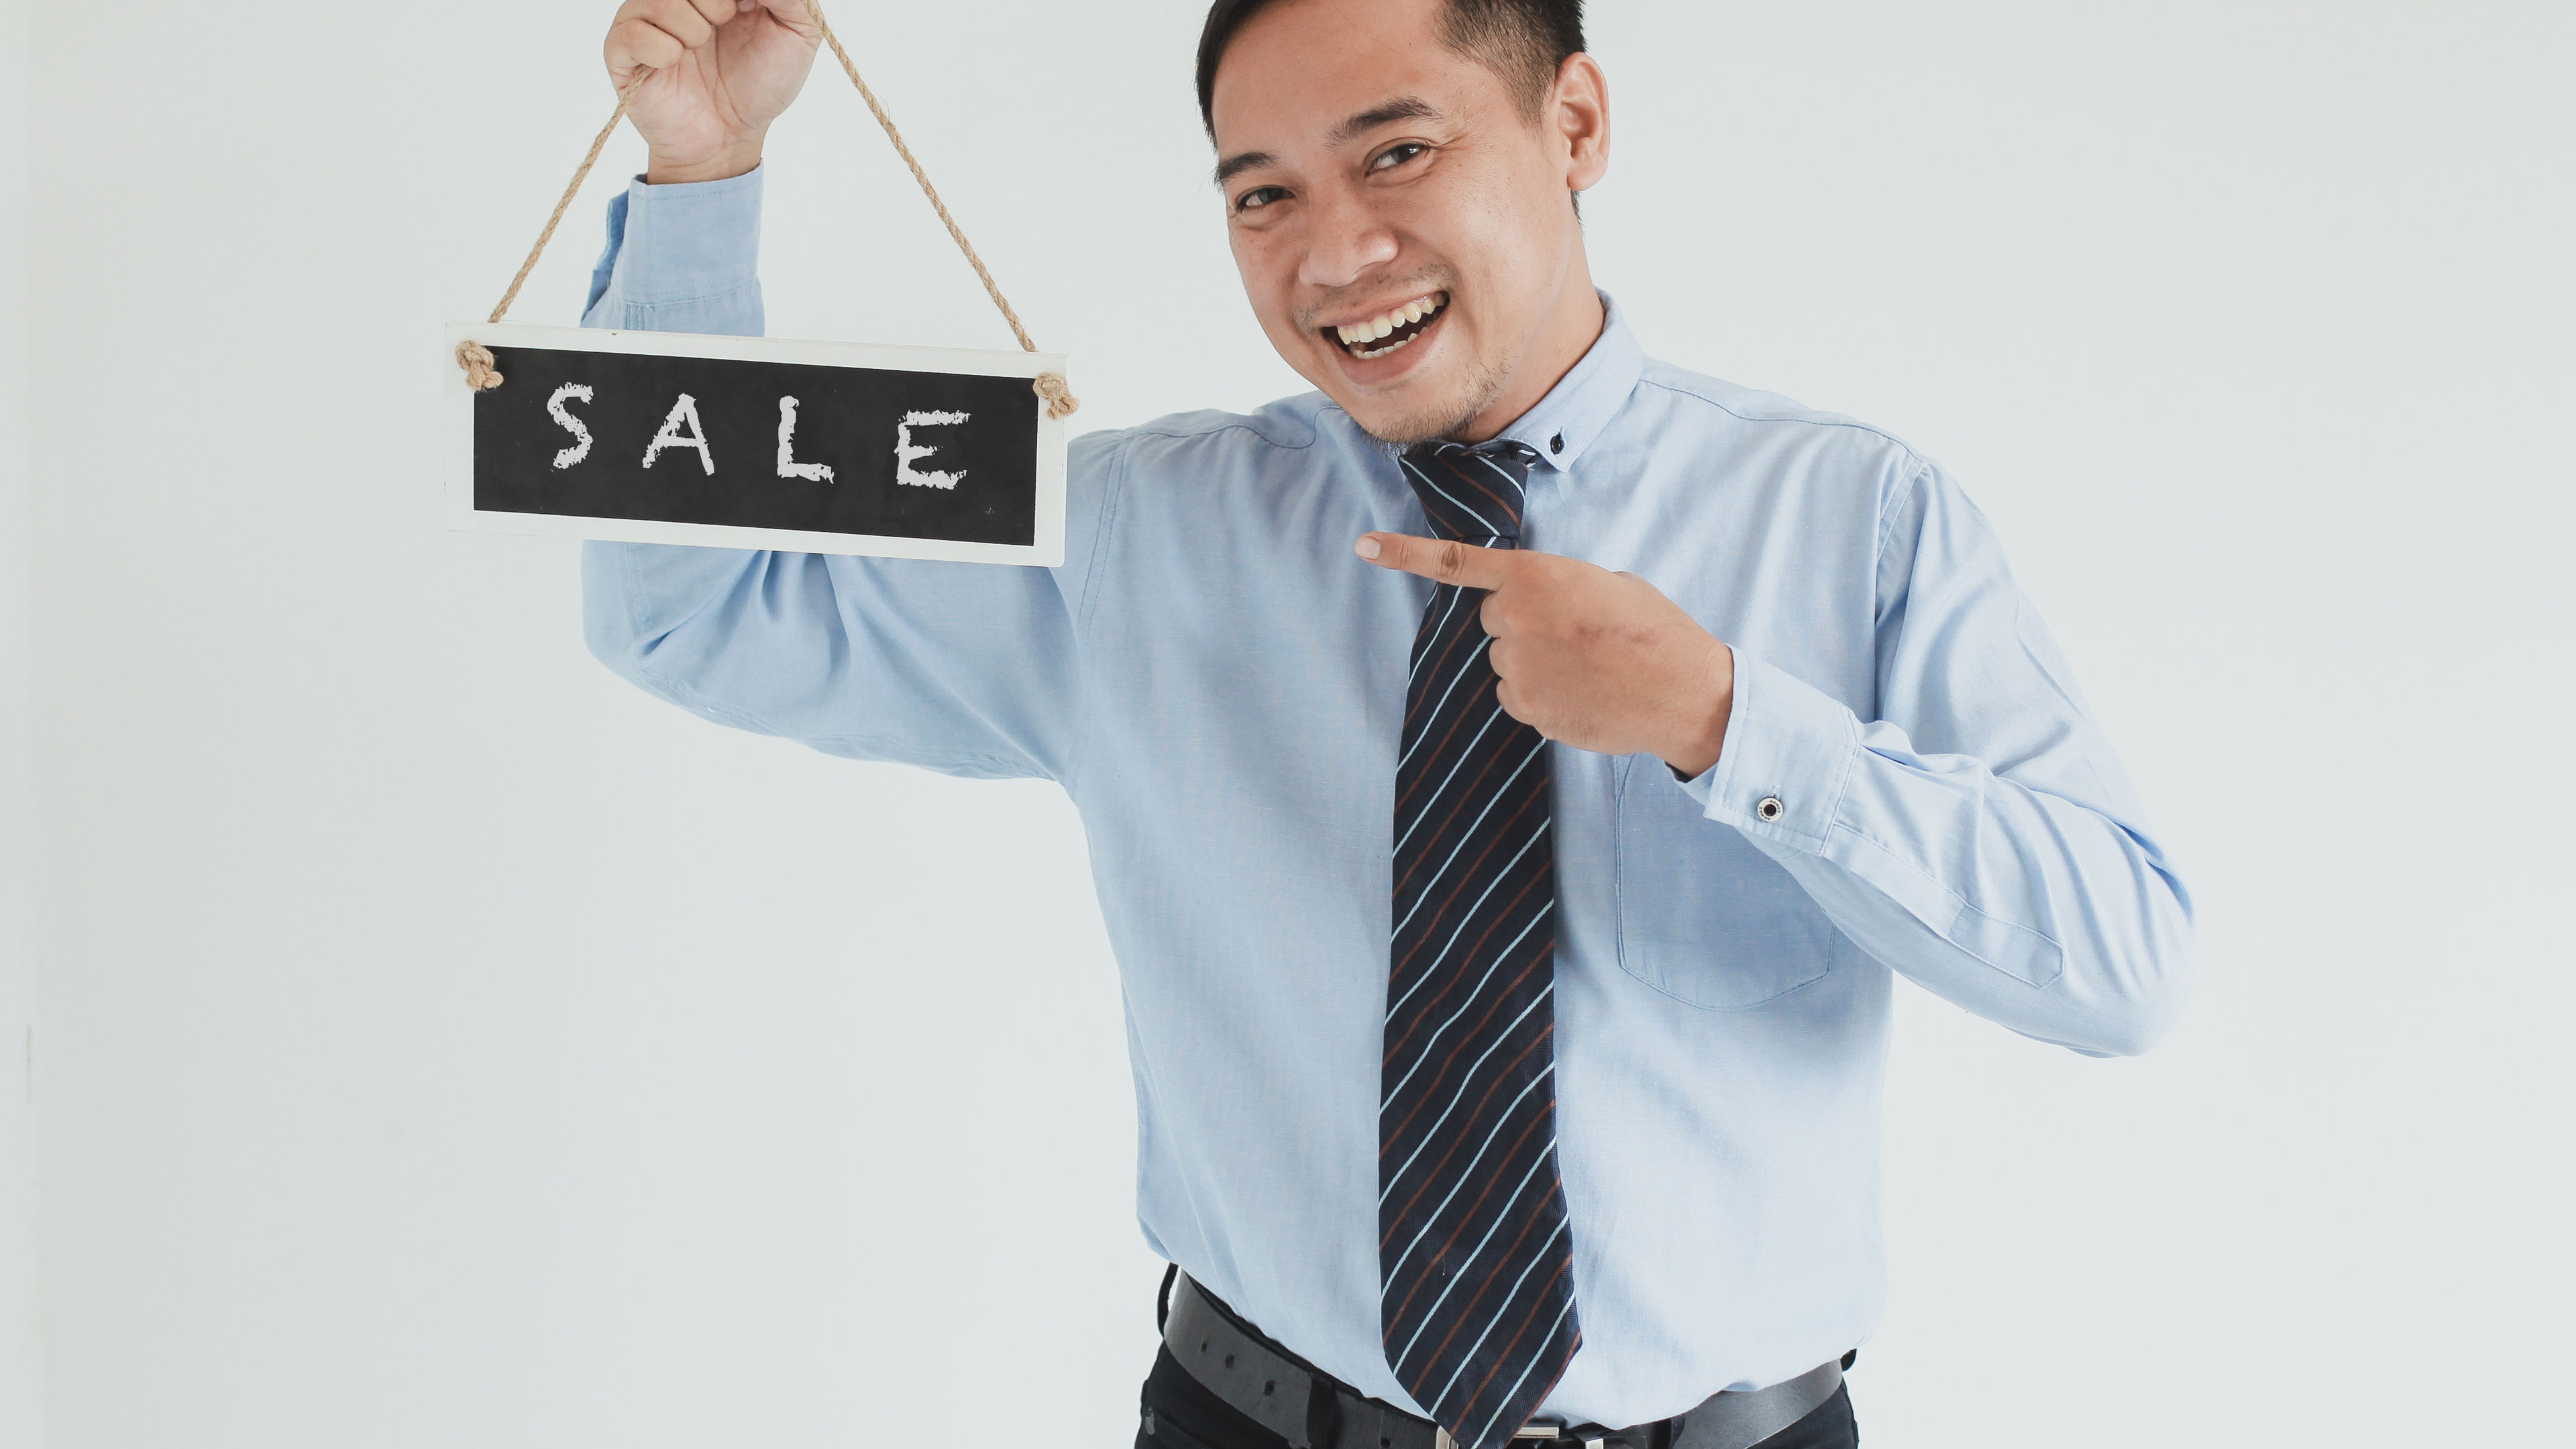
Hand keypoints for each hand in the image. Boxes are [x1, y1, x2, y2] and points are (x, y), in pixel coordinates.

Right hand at [607, 0, 822, 184]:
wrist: (732, 138)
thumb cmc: (760, 85)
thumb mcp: (797, 35)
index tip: (746, 9)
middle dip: (715, 3)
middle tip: (724, 25)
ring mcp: (643, 19)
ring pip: (659, 1)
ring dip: (692, 29)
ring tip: (698, 49)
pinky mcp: (621, 51)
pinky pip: (634, 33)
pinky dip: (662, 51)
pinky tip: (673, 65)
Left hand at [1358, 532, 1736, 775]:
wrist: (1684, 691)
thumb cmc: (1654, 631)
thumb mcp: (1607, 584)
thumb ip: (1558, 588)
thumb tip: (1542, 610)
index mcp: (1536, 576)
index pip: (1456, 564)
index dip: (1405, 555)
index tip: (1364, 547)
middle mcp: (1516, 620)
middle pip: (1494, 619)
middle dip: (1525, 623)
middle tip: (1577, 633)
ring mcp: (1517, 668)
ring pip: (1507, 660)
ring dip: (1536, 661)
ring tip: (1588, 665)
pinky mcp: (1526, 710)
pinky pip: (1518, 697)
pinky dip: (1543, 695)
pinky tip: (1583, 693)